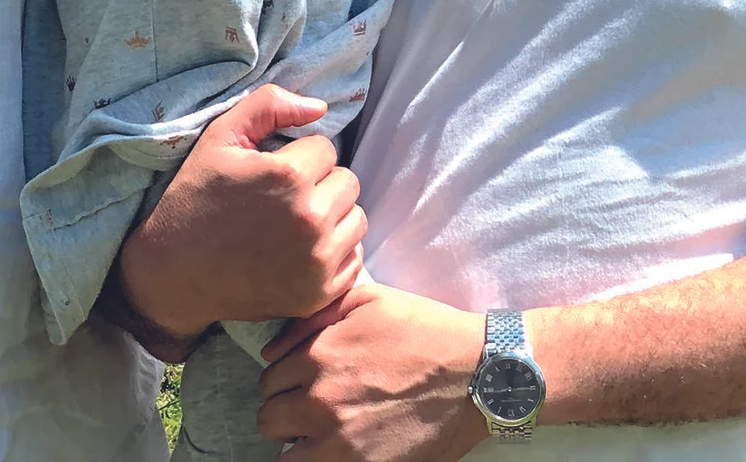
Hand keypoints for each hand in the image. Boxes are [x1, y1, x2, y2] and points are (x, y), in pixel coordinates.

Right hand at [114, 85, 366, 343]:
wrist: (177, 272)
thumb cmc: (196, 197)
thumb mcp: (220, 137)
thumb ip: (269, 105)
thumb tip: (319, 107)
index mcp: (289, 176)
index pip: (326, 148)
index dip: (299, 155)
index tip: (273, 172)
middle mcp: (310, 220)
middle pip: (347, 182)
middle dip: (321, 183)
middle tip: (285, 197)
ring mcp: (317, 261)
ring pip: (355, 219)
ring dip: (333, 216)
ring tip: (296, 222)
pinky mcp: (319, 294)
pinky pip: (354, 259)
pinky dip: (335, 252)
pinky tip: (302, 250)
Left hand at [258, 283, 489, 460]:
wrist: (477, 373)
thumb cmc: (423, 330)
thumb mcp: (366, 300)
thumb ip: (311, 318)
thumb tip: (271, 350)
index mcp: (319, 358)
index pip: (268, 380)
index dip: (285, 380)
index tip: (304, 382)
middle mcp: (322, 403)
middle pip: (269, 420)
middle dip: (285, 412)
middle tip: (310, 408)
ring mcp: (343, 443)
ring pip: (286, 457)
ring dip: (298, 444)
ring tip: (322, 434)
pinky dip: (321, 461)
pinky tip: (340, 448)